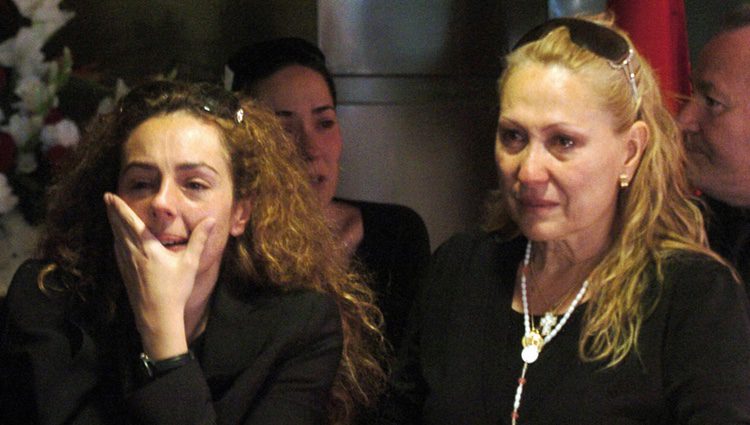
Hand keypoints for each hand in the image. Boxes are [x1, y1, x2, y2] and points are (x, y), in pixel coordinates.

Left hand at [104, 192, 214, 358]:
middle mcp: (133, 253)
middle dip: (113, 212)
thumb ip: (199, 239)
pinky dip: (116, 240)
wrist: (157, 317)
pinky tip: (117, 240)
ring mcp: (127, 264)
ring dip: (113, 225)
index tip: (110, 195)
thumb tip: (210, 220)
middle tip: (106, 198)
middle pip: (119, 227)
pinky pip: (118, 251)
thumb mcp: (190, 263)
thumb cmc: (175, 290)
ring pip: (116, 239)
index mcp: (148, 247)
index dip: (119, 207)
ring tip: (111, 215)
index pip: (130, 222)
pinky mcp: (125, 274)